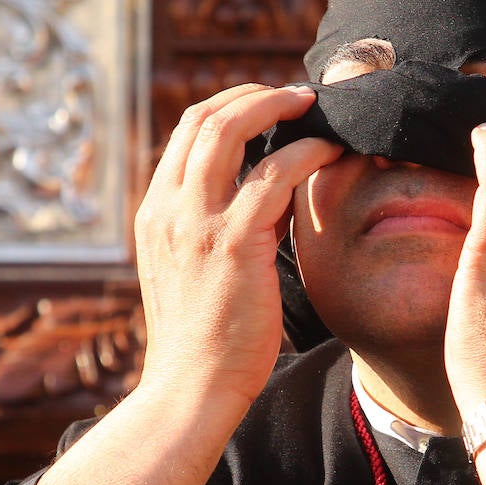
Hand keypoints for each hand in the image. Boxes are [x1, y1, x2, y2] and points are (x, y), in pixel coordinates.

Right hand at [133, 83, 341, 415]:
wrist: (190, 389)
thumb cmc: (204, 344)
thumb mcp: (196, 275)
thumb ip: (219, 233)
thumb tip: (267, 205)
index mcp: (156, 214)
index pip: (185, 135)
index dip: (228, 107)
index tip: (267, 107)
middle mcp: (167, 208)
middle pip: (203, 117)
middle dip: (252, 94)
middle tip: (296, 96)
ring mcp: (195, 222)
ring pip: (229, 129)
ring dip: (275, 106)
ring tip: (313, 107)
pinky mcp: (231, 241)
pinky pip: (273, 176)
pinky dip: (305, 154)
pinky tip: (330, 152)